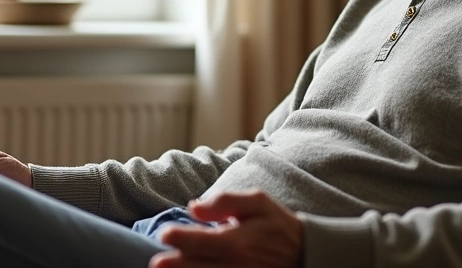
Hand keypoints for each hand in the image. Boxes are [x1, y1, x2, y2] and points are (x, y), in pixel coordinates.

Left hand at [150, 190, 302, 267]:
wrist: (304, 254)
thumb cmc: (276, 225)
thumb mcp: (257, 202)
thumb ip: (225, 201)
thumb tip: (193, 207)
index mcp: (238, 242)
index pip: (201, 242)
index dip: (180, 238)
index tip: (164, 235)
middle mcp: (236, 265)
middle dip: (174, 266)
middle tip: (157, 263)